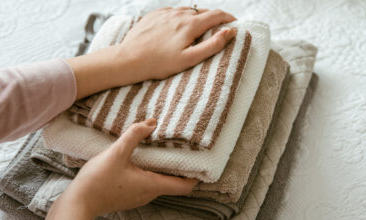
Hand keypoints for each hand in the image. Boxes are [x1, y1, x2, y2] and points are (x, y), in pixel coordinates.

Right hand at [62, 118, 197, 217]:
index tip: (201, 162)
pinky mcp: (128, 197)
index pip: (184, 186)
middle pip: (173, 184)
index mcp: (152, 185)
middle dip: (179, 169)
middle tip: (182, 150)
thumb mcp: (117, 152)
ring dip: (163, 170)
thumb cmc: (98, 180)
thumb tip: (152, 122)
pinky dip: (150, 174)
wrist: (77, 203)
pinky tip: (141, 161)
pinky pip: (146, 186)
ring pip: (158, 184)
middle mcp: (149, 195)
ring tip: (162, 152)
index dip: (196, 176)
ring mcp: (138, 198)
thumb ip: (135, 135)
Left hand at [120, 7, 236, 79]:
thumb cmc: (159, 63)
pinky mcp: (154, 15)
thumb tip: (230, 32)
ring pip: (187, 10)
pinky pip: (172, 12)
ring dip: (197, 17)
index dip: (228, 18)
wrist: (129, 59)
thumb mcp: (189, 59)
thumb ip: (212, 45)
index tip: (235, 23)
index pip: (216, 15)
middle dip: (213, 18)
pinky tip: (178, 27)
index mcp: (190, 24)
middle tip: (218, 28)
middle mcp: (179, 14)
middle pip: (202, 11)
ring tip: (200, 28)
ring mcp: (165, 13)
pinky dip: (181, 17)